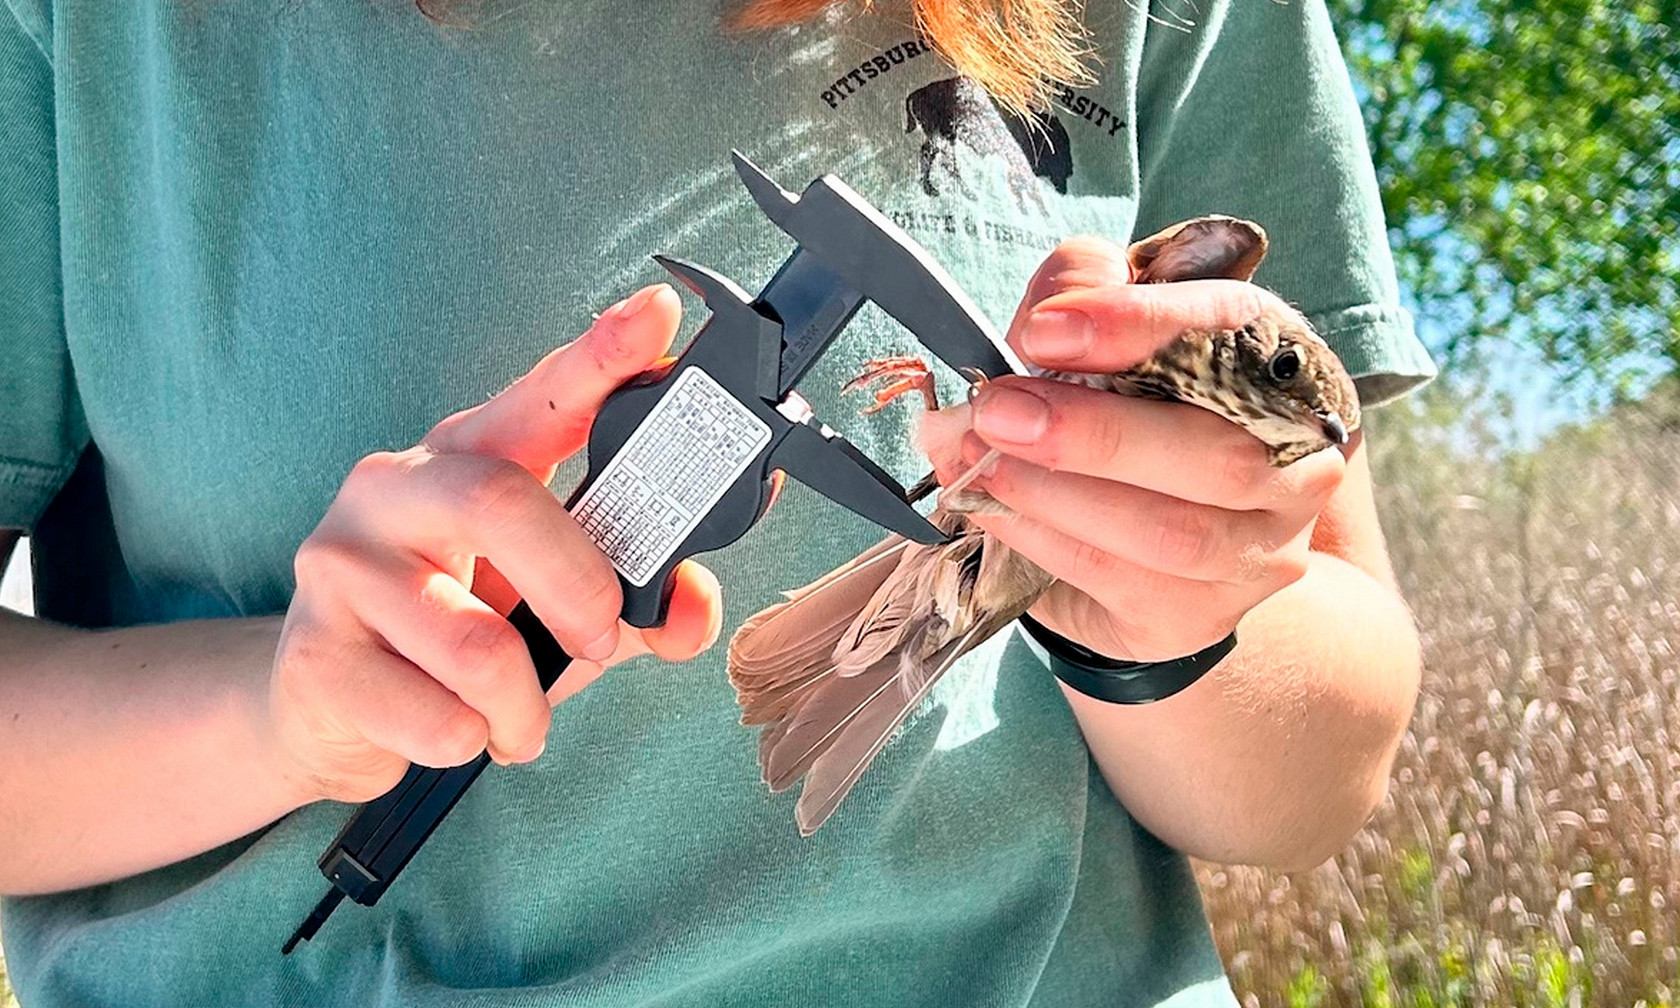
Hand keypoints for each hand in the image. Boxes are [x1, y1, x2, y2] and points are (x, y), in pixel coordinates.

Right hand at [271, 284, 723, 802]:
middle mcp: (396, 487)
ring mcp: (341, 563)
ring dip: (524, 707)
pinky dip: (469, 742)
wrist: (329, 714)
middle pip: (499, 501)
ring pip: (475, 644)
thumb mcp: (558, 613)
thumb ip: (637, 604)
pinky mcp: (312, 651)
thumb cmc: (459, 639)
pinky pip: (431, 715)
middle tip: (602, 640)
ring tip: (519, 721)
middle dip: (575, 585)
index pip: (542, 395)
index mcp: (470, 458)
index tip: (656, 315)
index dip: (600, 356)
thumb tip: (690, 603)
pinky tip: (452, 731)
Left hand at [922, 238, 1348, 660]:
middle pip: (1218, 453)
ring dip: (1057, 495)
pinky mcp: (1202, 615)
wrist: (1180, 541)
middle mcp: (1297, 460)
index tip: (1042, 332)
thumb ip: (1083, 290)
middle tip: (996, 410)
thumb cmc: (1139, 406)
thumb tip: (1040, 326)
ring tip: (978, 459)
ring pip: (1170, 533)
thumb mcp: (1114, 324)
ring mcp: (1261, 549)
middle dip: (1093, 433)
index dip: (1138, 326)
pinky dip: (1041, 538)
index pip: (1232, 330)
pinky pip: (1119, 580)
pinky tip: (990, 505)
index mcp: (1282, 363)